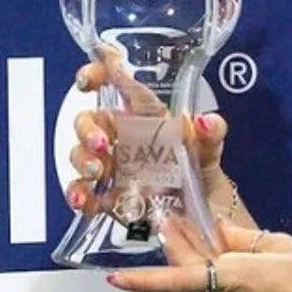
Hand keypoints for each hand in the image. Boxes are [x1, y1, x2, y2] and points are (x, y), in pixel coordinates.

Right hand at [64, 44, 230, 215]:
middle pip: (91, 121)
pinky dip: (79, 195)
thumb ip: (212, 134)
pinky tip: (85, 199)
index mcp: (147, 117)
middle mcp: (125, 138)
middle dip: (87, 128)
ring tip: (97, 172)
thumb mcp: (209, 151)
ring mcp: (114, 167)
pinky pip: (84, 191)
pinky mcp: (108, 196)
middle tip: (101, 143)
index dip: (99, 74)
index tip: (88, 79)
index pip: (118, 86)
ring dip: (82, 160)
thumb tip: (206, 122)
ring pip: (81, 154)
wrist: (205, 216)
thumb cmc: (201, 173)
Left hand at [107, 219, 291, 291]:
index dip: (143, 280)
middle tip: (166, 216)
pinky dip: (220, 272)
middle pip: (187, 272)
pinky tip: (234, 257)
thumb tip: (217, 230)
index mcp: (233, 275)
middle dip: (175, 247)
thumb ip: (243, 238)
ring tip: (200, 228)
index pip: (178, 278)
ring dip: (199, 258)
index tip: (114, 279)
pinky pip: (222, 291)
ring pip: (205, 281)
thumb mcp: (280, 246)